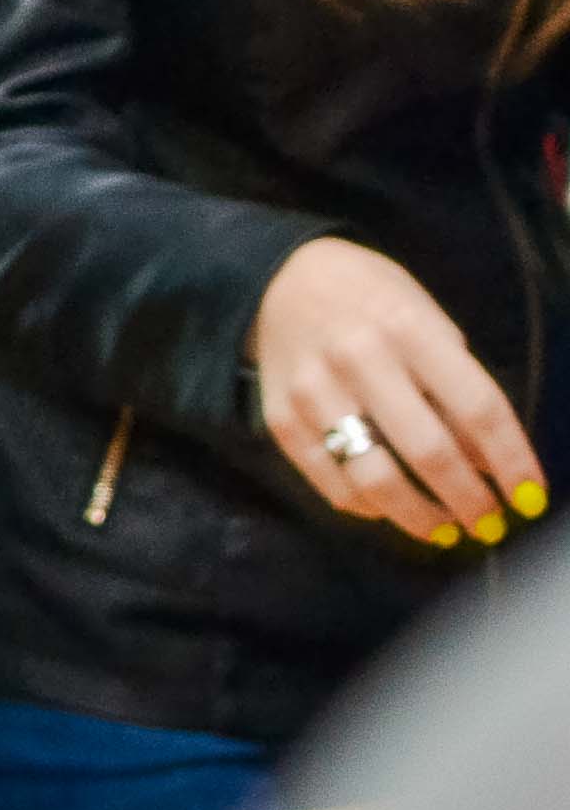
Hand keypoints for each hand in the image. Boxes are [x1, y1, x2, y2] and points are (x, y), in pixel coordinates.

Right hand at [255, 238, 545, 541]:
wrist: (280, 279)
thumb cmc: (374, 302)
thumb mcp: (429, 323)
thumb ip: (457, 387)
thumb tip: (487, 466)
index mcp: (408, 328)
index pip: (477, 408)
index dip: (512, 462)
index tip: (530, 498)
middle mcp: (358, 359)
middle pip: (427, 451)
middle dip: (469, 501)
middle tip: (489, 524)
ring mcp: (312, 392)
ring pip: (374, 479)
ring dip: (420, 517)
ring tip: (443, 529)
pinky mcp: (281, 419)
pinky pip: (331, 482)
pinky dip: (368, 507)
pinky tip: (388, 508)